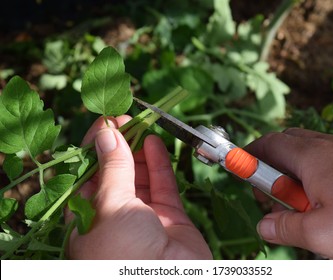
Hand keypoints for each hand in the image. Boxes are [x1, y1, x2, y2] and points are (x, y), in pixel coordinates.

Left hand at [67, 116, 211, 258]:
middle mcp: (114, 215)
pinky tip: (155, 142)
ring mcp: (143, 214)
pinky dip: (159, 162)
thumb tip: (107, 134)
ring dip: (139, 148)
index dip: (94, 146)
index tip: (104, 120)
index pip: (86, 173)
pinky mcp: (169, 215)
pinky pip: (162, 183)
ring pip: (139, 174)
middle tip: (125, 117)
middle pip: (115, 171)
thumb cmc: (123, 256)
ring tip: (141, 122)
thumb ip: (112, 170)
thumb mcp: (110, 207)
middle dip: (118, 143)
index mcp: (87, 218)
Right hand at [245, 128, 332, 258]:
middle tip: (270, 197)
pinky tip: (321, 202)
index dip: (249, 156)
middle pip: (287, 143)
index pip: (270, 144)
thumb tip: (263, 226)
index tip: (238, 171)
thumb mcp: (321, 235)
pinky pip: (325, 159)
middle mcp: (332, 146)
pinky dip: (311, 174)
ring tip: (298, 204)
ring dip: (292, 172)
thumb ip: (285, 227)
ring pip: (306, 151)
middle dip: (270, 165)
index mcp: (316, 158)